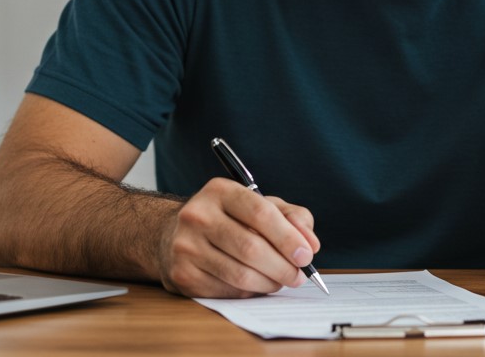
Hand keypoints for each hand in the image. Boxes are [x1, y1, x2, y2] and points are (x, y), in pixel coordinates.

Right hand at [157, 177, 319, 297]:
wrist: (173, 235)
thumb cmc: (228, 219)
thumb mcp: (259, 205)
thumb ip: (291, 216)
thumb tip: (310, 243)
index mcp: (220, 191)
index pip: (260, 213)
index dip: (288, 237)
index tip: (307, 255)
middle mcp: (198, 215)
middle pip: (251, 248)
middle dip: (283, 266)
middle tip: (299, 276)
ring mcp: (186, 246)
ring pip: (240, 274)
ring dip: (269, 283)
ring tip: (281, 281)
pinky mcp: (183, 274)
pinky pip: (226, 290)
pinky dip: (249, 292)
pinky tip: (255, 285)